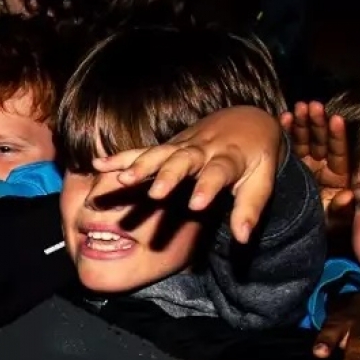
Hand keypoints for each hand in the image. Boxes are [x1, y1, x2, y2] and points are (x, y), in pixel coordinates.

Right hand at [97, 105, 282, 244]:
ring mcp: (182, 145)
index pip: (218, 173)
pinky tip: (98, 165)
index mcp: (229, 159)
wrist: (246, 121)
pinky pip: (143, 150)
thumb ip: (250, 209)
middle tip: (156, 193)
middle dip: (169, 175)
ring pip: (160, 153)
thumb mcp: (262, 182)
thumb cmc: (255, 158)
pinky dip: (121, 157)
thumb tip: (242, 238)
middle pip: (184, 160)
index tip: (196, 205)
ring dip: (140, 165)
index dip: (207, 187)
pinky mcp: (168, 145)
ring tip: (123, 180)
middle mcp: (203, 149)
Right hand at [280, 101, 352, 232]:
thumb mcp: (330, 222)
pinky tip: (283, 117)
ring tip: (299, 107)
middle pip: (321, 140)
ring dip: (302, 122)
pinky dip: (285, 131)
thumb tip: (348, 195)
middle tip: (313, 106)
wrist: (292, 237)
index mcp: (336, 176)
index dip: (337, 135)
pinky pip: (287, 144)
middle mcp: (321, 166)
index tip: (335, 119)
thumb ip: (340, 209)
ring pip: (304, 138)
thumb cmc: (316, 228)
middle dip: (317, 122)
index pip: (339, 151)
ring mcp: (304, 163)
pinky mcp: (287, 163)